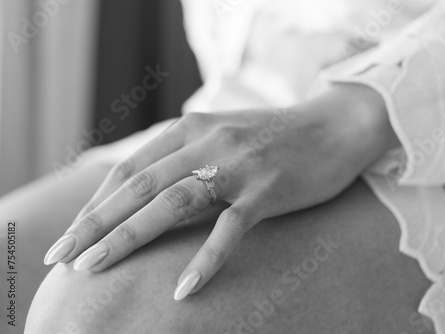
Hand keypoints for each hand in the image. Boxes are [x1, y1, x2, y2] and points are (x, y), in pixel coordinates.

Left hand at [44, 83, 396, 299]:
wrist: (334, 125)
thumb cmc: (274, 137)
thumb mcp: (222, 138)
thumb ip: (187, 160)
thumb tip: (150, 199)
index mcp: (191, 128)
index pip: (131, 167)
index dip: (97, 202)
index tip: (75, 234)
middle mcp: (207, 141)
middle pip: (140, 185)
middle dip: (96, 223)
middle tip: (62, 257)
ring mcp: (238, 165)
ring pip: (174, 202)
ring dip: (129, 236)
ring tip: (95, 268)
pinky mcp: (269, 189)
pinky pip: (231, 227)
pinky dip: (206, 258)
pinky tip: (184, 288)